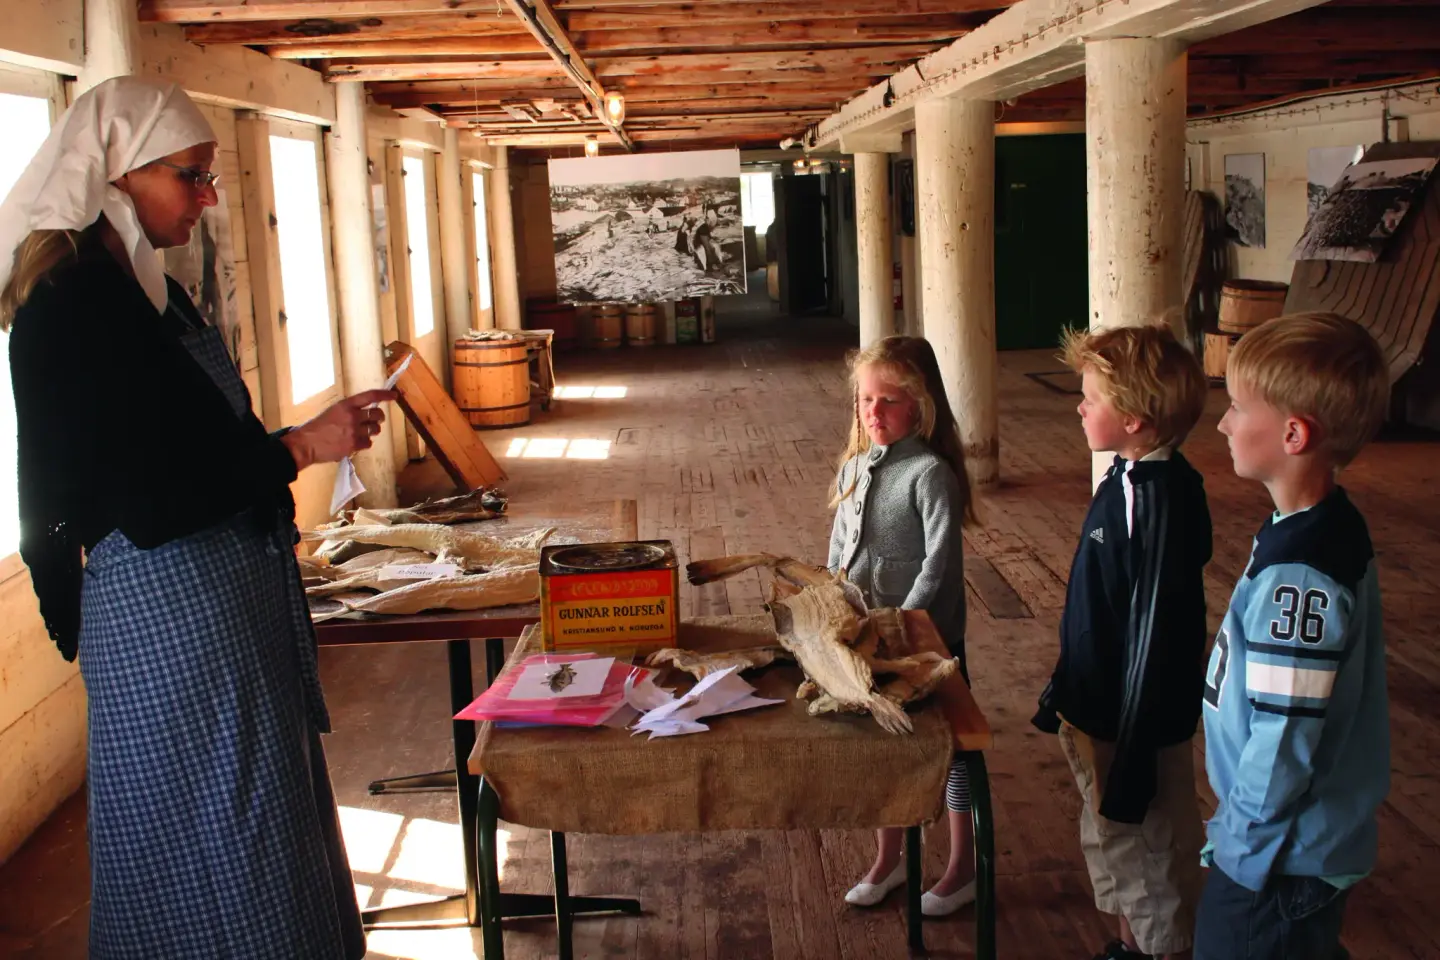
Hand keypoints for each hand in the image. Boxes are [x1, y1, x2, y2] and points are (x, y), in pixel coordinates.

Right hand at [282, 389, 396, 470]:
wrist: (307, 443)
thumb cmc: (318, 427)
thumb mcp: (333, 411)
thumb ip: (349, 411)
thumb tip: (366, 413)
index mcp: (346, 405)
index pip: (370, 396)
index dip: (384, 395)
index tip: (394, 395)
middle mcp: (352, 415)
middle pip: (378, 415)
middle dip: (379, 418)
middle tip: (374, 422)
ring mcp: (354, 430)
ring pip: (375, 430)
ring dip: (372, 431)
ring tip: (361, 434)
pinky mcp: (354, 444)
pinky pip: (368, 443)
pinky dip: (364, 444)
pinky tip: (354, 443)